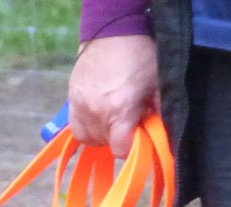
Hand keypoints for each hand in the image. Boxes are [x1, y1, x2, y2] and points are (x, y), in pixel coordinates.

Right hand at [67, 34, 159, 157]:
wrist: (113, 31)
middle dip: (118, 137)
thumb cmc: (140, 56)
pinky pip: (76, 128)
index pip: (120, 150)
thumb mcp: (157, 85)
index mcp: (118, 111)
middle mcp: (95, 113)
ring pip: (89, 139)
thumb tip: (159, 136)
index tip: (137, 136)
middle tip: (128, 121)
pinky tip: (98, 118)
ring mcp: (80, 106)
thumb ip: (158, 114)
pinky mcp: (71, 99)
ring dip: (102, 134)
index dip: (131, 147)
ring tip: (112, 119)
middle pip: (105, 144)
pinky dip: (87, 128)